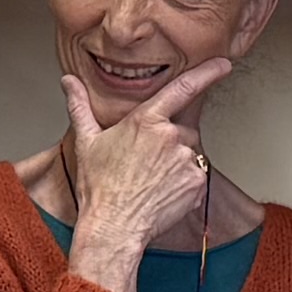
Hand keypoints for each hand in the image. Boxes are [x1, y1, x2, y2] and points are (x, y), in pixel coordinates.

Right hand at [57, 60, 240, 278]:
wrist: (114, 227)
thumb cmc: (98, 186)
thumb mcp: (86, 142)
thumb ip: (80, 106)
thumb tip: (67, 80)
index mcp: (146, 120)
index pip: (183, 88)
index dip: (207, 73)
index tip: (224, 64)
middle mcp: (171, 136)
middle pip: (181, 131)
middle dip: (168, 144)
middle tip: (144, 166)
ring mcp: (186, 160)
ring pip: (188, 155)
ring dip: (175, 165)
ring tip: (150, 183)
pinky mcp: (197, 183)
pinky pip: (195, 177)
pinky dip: (183, 184)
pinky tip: (162, 194)